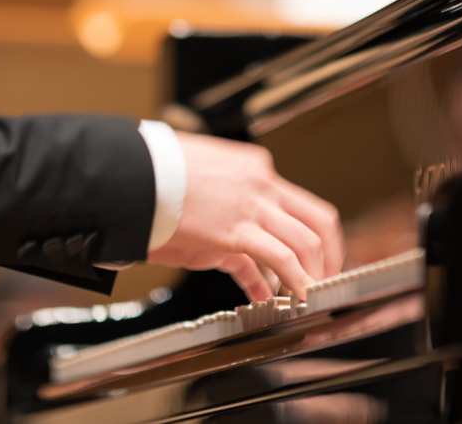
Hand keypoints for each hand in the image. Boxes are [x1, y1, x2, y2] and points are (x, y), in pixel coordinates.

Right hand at [147, 132, 343, 303]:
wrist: (131, 170)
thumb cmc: (157, 172)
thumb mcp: (203, 181)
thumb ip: (226, 206)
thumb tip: (232, 240)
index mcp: (254, 165)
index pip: (299, 200)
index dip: (313, 230)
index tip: (313, 251)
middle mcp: (261, 183)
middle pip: (319, 219)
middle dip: (330, 252)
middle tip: (326, 273)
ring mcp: (252, 206)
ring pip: (307, 242)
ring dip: (316, 271)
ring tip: (312, 291)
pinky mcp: (235, 231)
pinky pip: (282, 259)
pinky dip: (297, 280)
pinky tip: (297, 294)